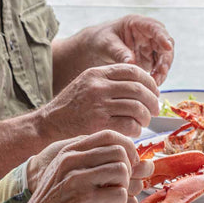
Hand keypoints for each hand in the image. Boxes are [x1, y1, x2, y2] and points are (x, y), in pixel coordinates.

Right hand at [17, 130, 152, 202]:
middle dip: (128, 168)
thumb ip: (99, 164)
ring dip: (124, 186)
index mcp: (69, 150)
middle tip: (121, 184)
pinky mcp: (85, 199)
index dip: (127, 147)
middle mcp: (73, 159)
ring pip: (122, 170)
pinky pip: (119, 194)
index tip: (128, 163)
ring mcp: (78, 178)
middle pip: (120, 151)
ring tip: (112, 197)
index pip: (109, 135)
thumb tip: (146, 164)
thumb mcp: (69, 174)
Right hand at [40, 63, 159, 139]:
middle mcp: (98, 86)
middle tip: (155, 110)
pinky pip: (129, 125)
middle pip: (138, 89)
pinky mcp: (99, 124)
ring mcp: (98, 105)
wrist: (48, 125)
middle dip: (152, 101)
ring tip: (145, 122)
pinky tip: (134, 132)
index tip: (155, 92)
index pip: (133, 70)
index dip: (149, 81)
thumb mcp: (87, 85)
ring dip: (146, 117)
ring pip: (137, 107)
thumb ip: (110, 82)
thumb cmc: (71, 107)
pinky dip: (137, 129)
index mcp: (97, 73)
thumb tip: (141, 86)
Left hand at [63, 15, 174, 84]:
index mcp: (138, 23)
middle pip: (165, 45)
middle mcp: (148, 34)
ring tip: (156, 83)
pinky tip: (153, 84)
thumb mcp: (107, 44)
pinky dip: (158, 76)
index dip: (163, 37)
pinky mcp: (150, 59)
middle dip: (165, 59)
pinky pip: (159, 67)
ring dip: (163, 70)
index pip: (155, 28)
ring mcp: (151, 47)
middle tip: (161, 73)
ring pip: (165, 58)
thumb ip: (119, 52)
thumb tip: (131, 63)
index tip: (167, 47)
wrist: (96, 49)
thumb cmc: (101, 40)